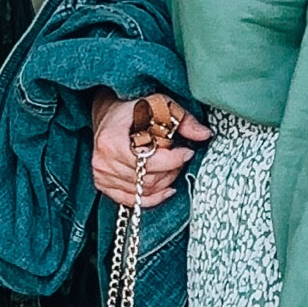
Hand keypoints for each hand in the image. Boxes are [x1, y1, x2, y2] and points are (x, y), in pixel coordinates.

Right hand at [90, 93, 210, 207]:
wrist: (108, 115)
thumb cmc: (133, 109)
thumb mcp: (160, 105)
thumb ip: (183, 120)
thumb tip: (205, 134)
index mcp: (111, 140)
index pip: (149, 161)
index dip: (174, 159)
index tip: (187, 152)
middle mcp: (103, 161)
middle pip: (149, 178)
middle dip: (171, 170)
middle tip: (180, 158)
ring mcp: (102, 175)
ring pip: (145, 190)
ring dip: (165, 181)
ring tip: (171, 166)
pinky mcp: (104, 185)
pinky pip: (133, 201)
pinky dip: (153, 197)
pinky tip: (166, 188)